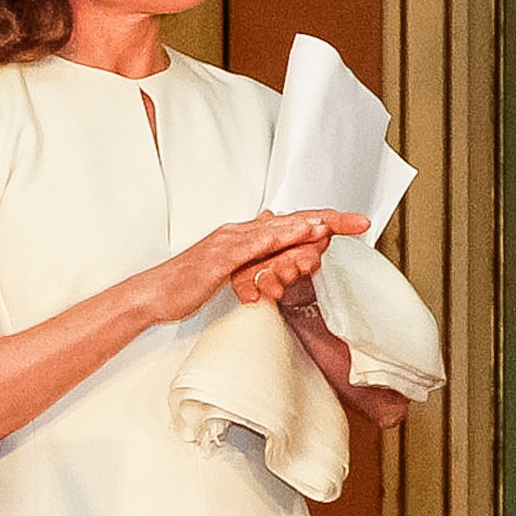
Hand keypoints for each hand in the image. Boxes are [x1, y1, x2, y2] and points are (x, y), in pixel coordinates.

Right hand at [153, 211, 367, 319]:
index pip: (293, 225)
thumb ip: (254, 250)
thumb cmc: (189, 284)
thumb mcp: (231, 267)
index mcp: (246, 236)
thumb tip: (275, 226)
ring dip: (306, 226)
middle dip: (329, 220)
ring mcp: (229, 243)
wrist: (153, 295)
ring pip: (275, 230)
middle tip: (361, 222)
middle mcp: (240, 233)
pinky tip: (292, 235)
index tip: (357, 224)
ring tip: (335, 223)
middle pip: (292, 221)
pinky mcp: (218, 258)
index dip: (327, 222)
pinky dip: (275, 238)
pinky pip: (251, 245)